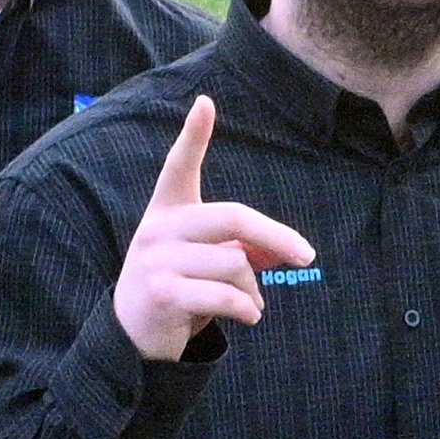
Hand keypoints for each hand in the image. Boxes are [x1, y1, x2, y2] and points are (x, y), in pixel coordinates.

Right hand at [112, 97, 316, 361]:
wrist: (133, 335)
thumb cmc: (181, 287)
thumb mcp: (209, 261)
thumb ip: (244, 249)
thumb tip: (288, 251)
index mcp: (169, 210)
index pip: (180, 165)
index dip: (193, 135)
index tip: (205, 103)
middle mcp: (159, 228)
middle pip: (232, 218)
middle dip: (276, 237)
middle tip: (306, 257)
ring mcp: (157, 260)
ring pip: (235, 264)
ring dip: (255, 290)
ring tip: (250, 304)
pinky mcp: (162, 293)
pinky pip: (226, 295)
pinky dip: (247, 308)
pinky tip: (248, 315)